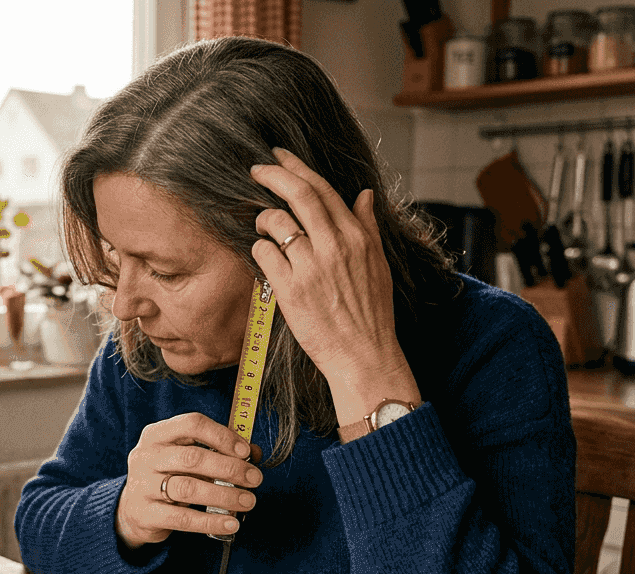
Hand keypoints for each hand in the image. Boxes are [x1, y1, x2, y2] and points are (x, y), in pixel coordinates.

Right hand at [117, 412, 262, 548]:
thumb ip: (219, 451)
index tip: (245, 451)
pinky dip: (210, 521)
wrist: (133, 510)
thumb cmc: (168, 476)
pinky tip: (230, 523)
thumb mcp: (187, 458)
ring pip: (188, 488)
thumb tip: (254, 452)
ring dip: (224, 495)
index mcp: (157, 434)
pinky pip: (182, 518)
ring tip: (247, 501)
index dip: (222, 436)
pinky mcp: (145, 514)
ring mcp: (142, 485)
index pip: (192, 424)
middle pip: (192, 458)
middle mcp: (146, 456)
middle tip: (255, 479)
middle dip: (229, 468)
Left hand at [248, 148, 420, 425]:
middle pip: (298, 194)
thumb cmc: (371, 313)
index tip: (280, 156)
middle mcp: (335, 246)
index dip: (297, 167)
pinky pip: (263, 253)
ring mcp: (311, 266)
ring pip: (276, 221)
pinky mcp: (290, 289)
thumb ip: (368, 226)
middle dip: (272, 174)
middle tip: (256, 169)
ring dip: (262, 218)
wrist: (364, 356)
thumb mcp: (378, 264)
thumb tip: (364, 194)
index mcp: (357, 237)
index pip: (323, 189)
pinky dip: (258, 249)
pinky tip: (263, 257)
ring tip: (261, 225)